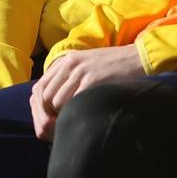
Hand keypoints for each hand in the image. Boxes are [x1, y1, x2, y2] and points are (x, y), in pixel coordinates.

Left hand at [29, 45, 145, 140]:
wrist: (135, 57)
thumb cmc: (112, 64)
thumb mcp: (85, 63)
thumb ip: (69, 75)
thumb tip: (54, 98)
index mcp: (66, 60)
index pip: (41, 85)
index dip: (43, 103)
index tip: (52, 114)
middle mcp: (69, 64)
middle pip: (46, 95)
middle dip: (50, 111)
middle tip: (61, 120)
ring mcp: (80, 72)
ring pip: (56, 101)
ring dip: (62, 113)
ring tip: (72, 117)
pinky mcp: (92, 81)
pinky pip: (73, 102)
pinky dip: (74, 111)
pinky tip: (82, 115)